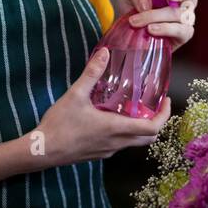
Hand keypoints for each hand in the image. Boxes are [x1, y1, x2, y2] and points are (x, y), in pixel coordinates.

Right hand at [31, 47, 171, 165]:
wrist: (41, 151)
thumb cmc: (59, 125)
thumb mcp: (75, 95)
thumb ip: (91, 73)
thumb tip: (104, 52)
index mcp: (116, 128)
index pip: (153, 127)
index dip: (165, 115)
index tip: (166, 101)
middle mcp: (117, 143)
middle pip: (149, 137)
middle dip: (157, 121)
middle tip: (155, 105)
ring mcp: (108, 151)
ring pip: (135, 142)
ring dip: (142, 128)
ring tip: (136, 109)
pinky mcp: (99, 155)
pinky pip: (121, 145)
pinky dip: (127, 133)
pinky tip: (114, 119)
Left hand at [115, 0, 196, 49]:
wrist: (126, 31)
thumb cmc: (132, 9)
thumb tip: (146, 4)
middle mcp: (182, 3)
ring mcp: (184, 20)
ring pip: (181, 14)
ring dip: (159, 15)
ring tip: (139, 20)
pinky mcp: (182, 36)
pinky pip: (182, 31)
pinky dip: (166, 29)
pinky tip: (151, 29)